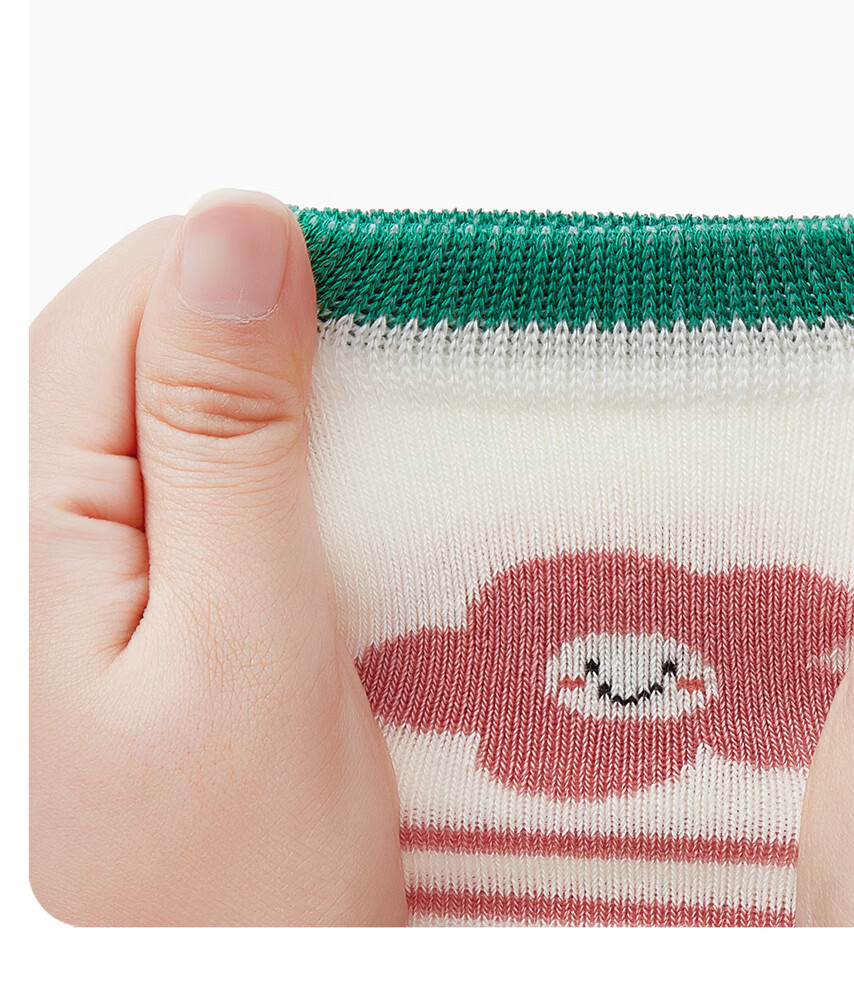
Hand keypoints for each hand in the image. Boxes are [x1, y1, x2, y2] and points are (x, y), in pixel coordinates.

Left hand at [30, 191, 406, 924]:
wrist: (265, 995)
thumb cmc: (245, 871)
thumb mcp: (244, 636)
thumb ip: (230, 440)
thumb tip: (233, 236)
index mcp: (68, 530)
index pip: (113, 318)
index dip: (228, 266)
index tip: (371, 284)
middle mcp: (104, 539)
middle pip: (168, 354)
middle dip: (288, 326)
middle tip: (413, 362)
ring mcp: (171, 578)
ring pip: (232, 420)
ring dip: (328, 400)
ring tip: (422, 430)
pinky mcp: (236, 613)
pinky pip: (276, 493)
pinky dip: (344, 468)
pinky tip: (401, 496)